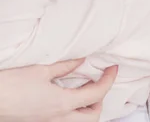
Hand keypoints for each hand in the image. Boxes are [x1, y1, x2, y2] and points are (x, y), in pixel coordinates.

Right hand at [0, 59, 117, 121]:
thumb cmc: (10, 86)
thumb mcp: (40, 71)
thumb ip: (65, 67)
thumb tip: (81, 61)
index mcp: (62, 104)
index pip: (97, 94)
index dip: (109, 80)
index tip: (113, 68)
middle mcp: (59, 119)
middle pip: (93, 117)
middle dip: (100, 101)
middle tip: (97, 83)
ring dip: (87, 109)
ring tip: (83, 91)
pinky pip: (65, 121)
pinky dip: (73, 112)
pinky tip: (67, 98)